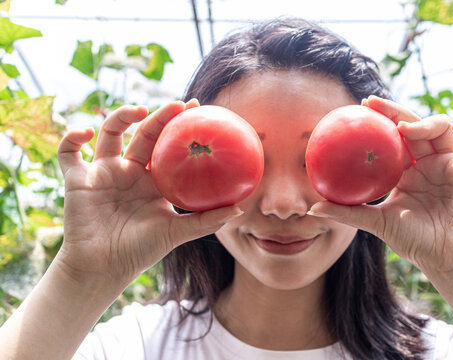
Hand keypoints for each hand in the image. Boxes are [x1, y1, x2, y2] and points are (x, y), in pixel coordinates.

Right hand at [56, 100, 242, 285]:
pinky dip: (71, 139)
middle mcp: (130, 171)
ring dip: (120, 117)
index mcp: (153, 180)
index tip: (198, 108)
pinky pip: (68, 153)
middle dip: (160, 117)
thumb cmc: (140, 251)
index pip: (168, 146)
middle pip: (145, 135)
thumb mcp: (176, 232)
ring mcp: (103, 173)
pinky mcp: (77, 179)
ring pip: (110, 134)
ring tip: (138, 110)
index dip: (180, 126)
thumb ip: (206, 220)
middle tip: (179, 105)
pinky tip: (85, 132)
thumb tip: (240, 208)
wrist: (104, 269)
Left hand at [308, 96, 452, 275]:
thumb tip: (311, 209)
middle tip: (372, 103)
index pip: (392, 139)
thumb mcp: (378, 224)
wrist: (449, 262)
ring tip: (405, 128)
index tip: (358, 109)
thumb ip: (348, 213)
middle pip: (415, 126)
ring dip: (426, 122)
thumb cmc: (416, 243)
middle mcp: (430, 164)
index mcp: (407, 172)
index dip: (378, 122)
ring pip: (444, 128)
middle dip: (394, 111)